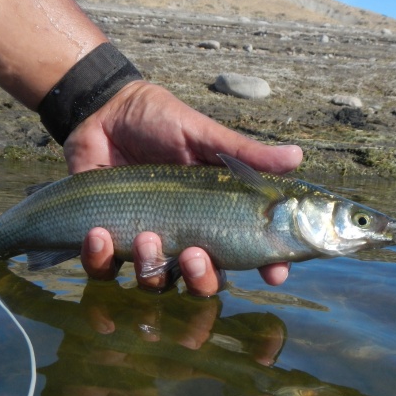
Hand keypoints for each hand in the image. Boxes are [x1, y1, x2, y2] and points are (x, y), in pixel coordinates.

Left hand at [66, 81, 301, 295]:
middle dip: (202, 279)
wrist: (104, 110)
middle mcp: (182, 237)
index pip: (247, 252)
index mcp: (212, 216)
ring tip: (145, 236)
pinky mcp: (104, 241)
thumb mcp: (203, 135)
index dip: (266, 268)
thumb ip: (244, 154)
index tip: (274, 274)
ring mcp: (144, 242)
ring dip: (152, 268)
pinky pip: (102, 270)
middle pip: (203, 284)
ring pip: (155, 284)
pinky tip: (98, 233)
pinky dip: (99, 258)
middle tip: (194, 255)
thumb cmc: (160, 122)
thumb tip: (297, 156)